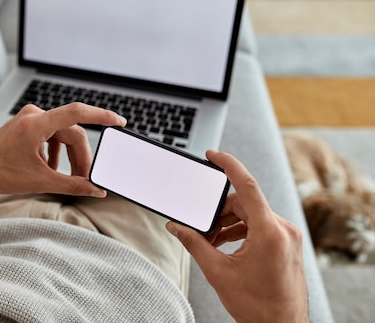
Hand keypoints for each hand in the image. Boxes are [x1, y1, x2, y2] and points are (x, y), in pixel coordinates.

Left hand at [0, 103, 125, 196]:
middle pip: (72, 132)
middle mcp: (34, 116)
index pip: (77, 113)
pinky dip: (57, 150)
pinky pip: (52, 134)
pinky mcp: (27, 124)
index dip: (101, 116)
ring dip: (69, 155)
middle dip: (81, 156)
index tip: (118, 122)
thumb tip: (94, 189)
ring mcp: (30, 118)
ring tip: (70, 177)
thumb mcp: (40, 182)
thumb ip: (71, 185)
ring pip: (63, 134)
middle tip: (85, 179)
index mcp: (37, 124)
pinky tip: (53, 167)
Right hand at [166, 150, 309, 322]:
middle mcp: (283, 229)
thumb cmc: (258, 307)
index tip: (213, 155)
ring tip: (211, 242)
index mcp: (269, 232)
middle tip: (200, 229)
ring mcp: (287, 236)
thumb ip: (195, 243)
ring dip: (228, 222)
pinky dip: (240, 230)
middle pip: (244, 203)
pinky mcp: (286, 243)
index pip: (247, 185)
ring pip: (251, 214)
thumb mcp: (218, 272)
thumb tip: (176, 227)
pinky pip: (260, 225)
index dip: (228, 165)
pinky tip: (225, 244)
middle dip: (218, 211)